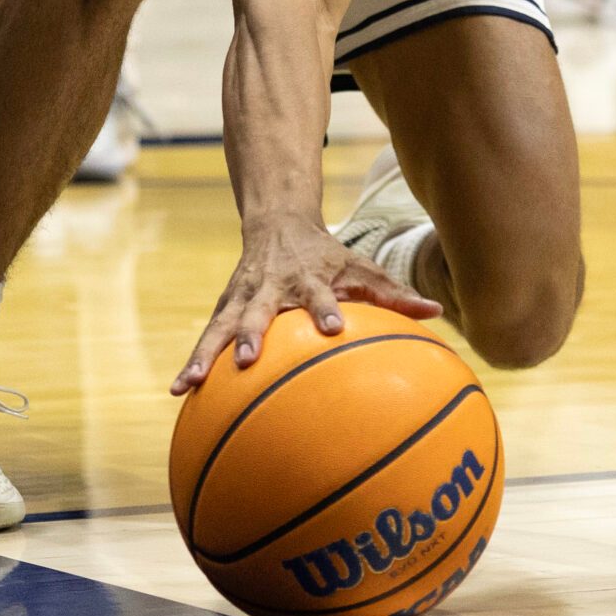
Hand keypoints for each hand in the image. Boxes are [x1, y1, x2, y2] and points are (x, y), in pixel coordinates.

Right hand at [171, 217, 441, 392]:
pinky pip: (207, 337)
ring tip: (190, 384)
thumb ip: (395, 294)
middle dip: (252, 334)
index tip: (334, 327)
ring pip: (221, 326)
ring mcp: (244, 297)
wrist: (280, 224)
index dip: (326, 308)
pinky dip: (192, 361)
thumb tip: (436, 313)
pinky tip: (179, 392)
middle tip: (248, 360)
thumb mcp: (362, 268)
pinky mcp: (225, 307)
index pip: (320, 293)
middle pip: (259, 310)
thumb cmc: (329, 257)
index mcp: (309, 278)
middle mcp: (272, 287)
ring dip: (206, 354)